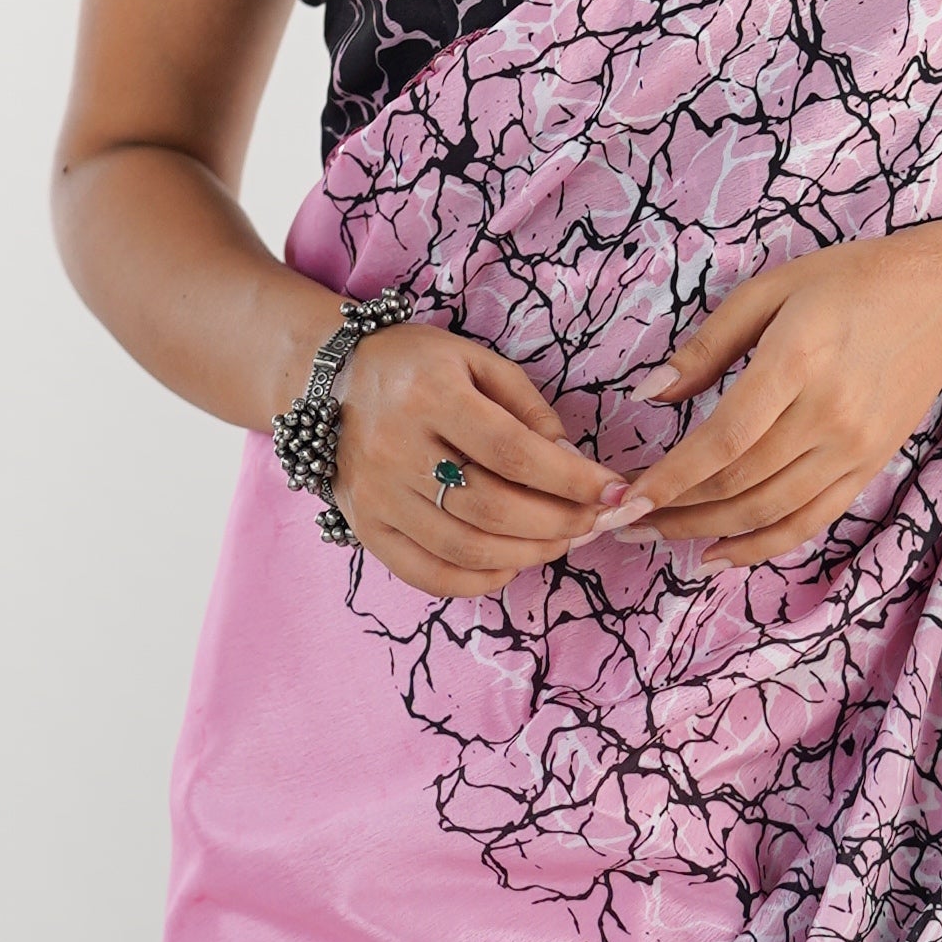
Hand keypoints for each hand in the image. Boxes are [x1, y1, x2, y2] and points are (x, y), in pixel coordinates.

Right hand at [320, 312, 639, 598]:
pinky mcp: (367, 528)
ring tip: (562, 541)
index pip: (514, 453)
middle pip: (493, 508)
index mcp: (428, 395)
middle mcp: (396, 449)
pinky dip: (478, 581)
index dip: (572, 480)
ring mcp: (377, 496)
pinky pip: (428, 574)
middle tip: (594, 521)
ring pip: (465, 548)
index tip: (614, 490)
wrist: (327, 380)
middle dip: (559, 522)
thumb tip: (572, 461)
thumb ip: (527, 407)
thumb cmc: (414, 365)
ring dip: (529, 554)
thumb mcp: (474, 360)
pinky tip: (511, 563)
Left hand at [634, 208, 941, 563]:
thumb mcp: (771, 290)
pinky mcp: (867, 467)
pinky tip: (716, 557)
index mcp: (798, 361)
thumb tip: (647, 393)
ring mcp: (852, 448)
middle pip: (739, 484)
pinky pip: (808, 522)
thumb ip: (707, 345)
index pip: (724, 439)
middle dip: (674, 510)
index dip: (672, 478)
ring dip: (706, 533)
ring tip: (657, 536)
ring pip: (768, 512)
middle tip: (623, 519)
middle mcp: (828, 415)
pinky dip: (760, 548)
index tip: (626, 499)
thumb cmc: (850, 283)